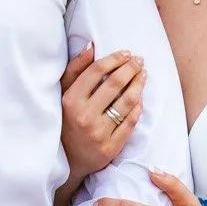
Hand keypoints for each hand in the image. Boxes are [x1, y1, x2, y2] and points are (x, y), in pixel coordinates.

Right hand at [60, 44, 142, 191]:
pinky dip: (138, 107)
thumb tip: (91, 45)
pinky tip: (140, 97)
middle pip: (115, 83)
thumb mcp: (63, 94)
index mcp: (71, 100)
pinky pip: (131, 122)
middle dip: (131, 68)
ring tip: (143, 74)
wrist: (67, 160)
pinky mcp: (111, 147)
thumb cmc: (66, 120)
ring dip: (139, 84)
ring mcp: (99, 133)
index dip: (114, 58)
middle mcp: (84, 116)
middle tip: (139, 61)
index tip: (126, 52)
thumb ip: (75, 69)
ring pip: (127, 102)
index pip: (97, 71)